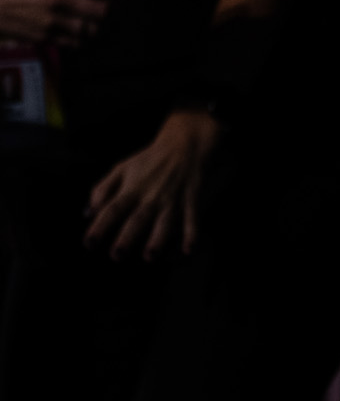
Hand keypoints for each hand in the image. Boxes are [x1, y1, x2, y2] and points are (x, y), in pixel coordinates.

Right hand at [0, 0, 140, 45]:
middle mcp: (57, 0)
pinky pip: (75, 42)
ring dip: (94, 21)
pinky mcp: (44, 37)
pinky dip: (80, 35)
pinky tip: (75, 25)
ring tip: (89, 13)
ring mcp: (51, 21)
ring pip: (90, 28)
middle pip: (102, 10)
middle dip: (108, 4)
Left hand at [83, 108, 220, 259]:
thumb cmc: (148, 160)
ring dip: (157, 239)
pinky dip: (191, 234)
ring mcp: (172, 198)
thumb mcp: (121, 168)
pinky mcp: (191, 199)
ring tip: (149, 256)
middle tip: (116, 256)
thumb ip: (103, 189)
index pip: (112, 210)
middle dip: (127, 237)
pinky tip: (187, 250)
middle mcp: (151, 195)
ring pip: (164, 222)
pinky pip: (191, 219)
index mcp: (131, 188)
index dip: (100, 226)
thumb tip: (87, 213)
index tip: (89, 244)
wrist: (183, 144)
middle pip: (137, 219)